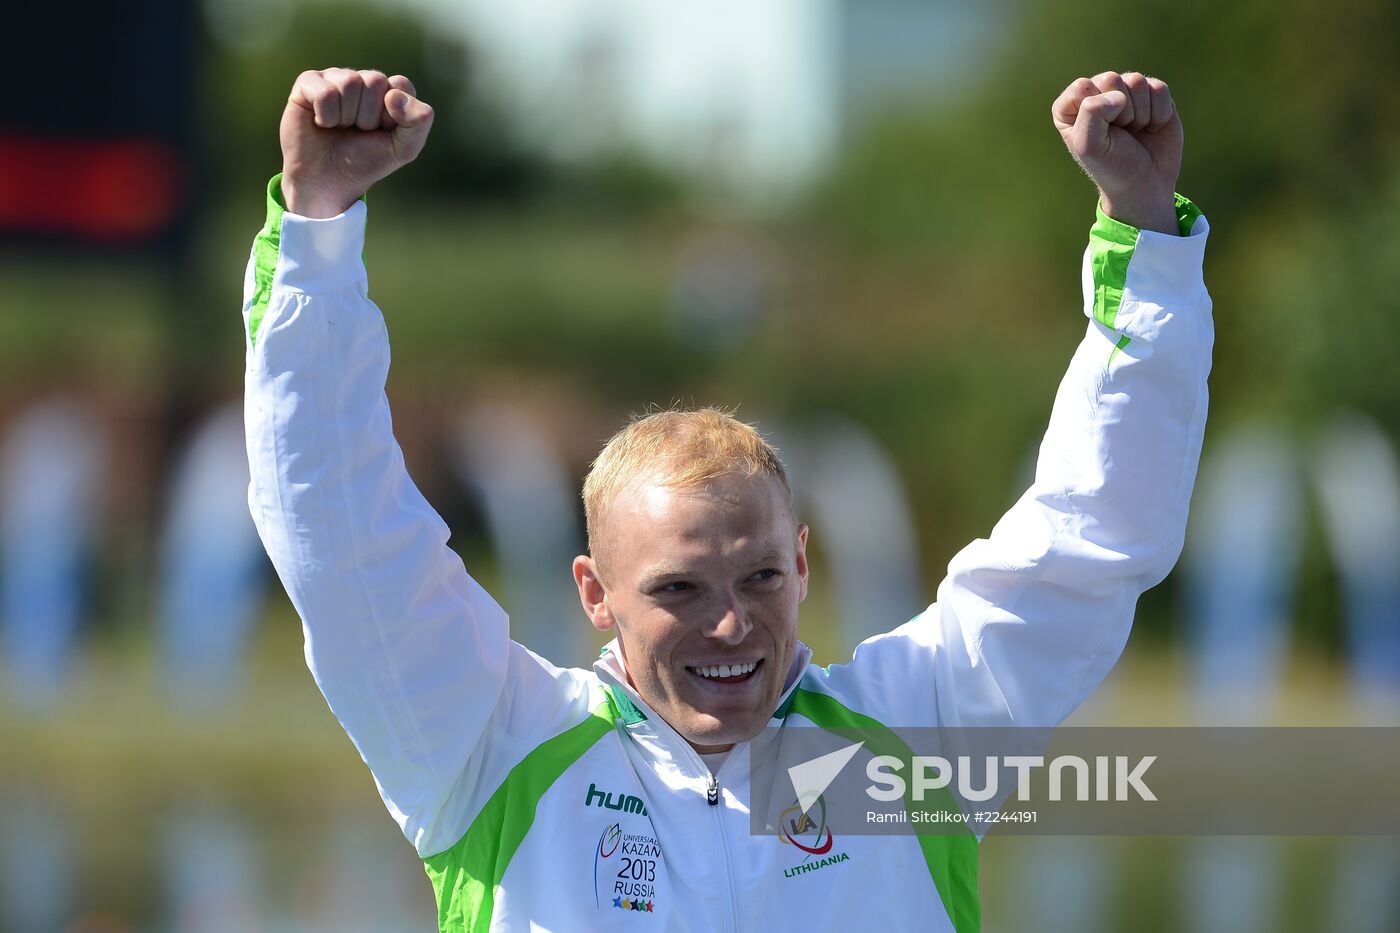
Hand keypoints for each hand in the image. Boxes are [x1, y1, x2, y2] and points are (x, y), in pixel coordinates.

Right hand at [279, 68, 434, 217]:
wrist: (328, 181)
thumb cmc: (365, 163)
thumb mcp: (404, 148)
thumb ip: (419, 121)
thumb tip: (393, 94)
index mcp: (387, 91)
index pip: (400, 84)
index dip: (392, 115)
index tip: (382, 131)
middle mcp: (361, 80)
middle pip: (375, 81)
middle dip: (369, 116)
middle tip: (358, 132)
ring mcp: (334, 78)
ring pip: (349, 82)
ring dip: (347, 116)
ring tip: (340, 128)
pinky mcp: (308, 83)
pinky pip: (325, 92)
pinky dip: (326, 116)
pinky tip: (322, 124)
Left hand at [1052, 72, 1182, 234]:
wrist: (1145, 183)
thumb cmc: (1111, 166)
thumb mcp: (1090, 145)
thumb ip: (1092, 112)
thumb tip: (1117, 95)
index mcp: (1071, 107)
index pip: (1082, 86)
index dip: (1095, 110)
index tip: (1100, 134)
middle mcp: (1097, 94)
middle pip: (1111, 78)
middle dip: (1120, 111)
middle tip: (1119, 133)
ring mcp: (1126, 92)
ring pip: (1136, 81)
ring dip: (1139, 113)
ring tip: (1134, 130)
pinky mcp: (1152, 94)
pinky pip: (1159, 88)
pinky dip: (1159, 112)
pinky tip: (1151, 127)